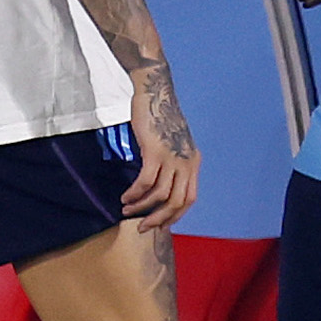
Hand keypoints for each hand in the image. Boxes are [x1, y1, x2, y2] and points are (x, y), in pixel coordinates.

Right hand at [118, 74, 199, 229]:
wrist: (155, 93)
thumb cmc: (160, 117)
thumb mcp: (174, 142)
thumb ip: (173, 163)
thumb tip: (161, 185)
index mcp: (193, 162)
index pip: (189, 199)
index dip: (174, 215)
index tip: (160, 224)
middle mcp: (187, 162)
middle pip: (177, 202)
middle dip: (159, 219)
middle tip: (142, 226)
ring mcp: (172, 158)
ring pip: (160, 195)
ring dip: (142, 207)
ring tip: (127, 210)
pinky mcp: (156, 152)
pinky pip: (146, 182)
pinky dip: (135, 193)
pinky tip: (126, 197)